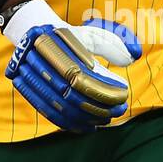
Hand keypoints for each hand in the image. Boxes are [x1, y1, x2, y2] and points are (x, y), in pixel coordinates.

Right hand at [2, 0, 141, 131]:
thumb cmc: (72, 38)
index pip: (83, 75)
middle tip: (119, 110)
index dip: (104, 89)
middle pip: (72, 94)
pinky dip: (70, 123)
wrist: (36, 38)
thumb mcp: (93, 35)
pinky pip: (49, 113)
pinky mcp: (27, 90)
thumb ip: (114, 43)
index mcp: (58, 43)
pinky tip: (89, 126)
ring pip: (60, 107)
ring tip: (107, 119)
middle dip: (98, 106)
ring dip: (86, 118)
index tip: (124, 93)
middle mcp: (40, 59)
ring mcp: (30, 76)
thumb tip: (134, 55)